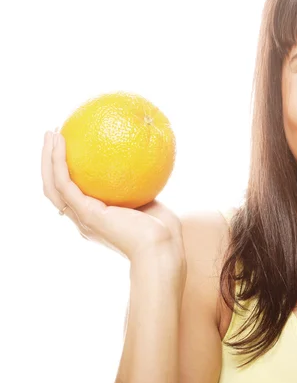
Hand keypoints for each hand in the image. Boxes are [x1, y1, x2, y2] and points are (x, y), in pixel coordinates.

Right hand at [41, 130, 183, 264]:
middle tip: (54, 136)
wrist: (162, 249)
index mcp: (96, 218)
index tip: (70, 148)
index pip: (72, 194)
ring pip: (53, 185)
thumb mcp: (149, 201)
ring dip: (47, 158)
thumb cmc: (163, 230)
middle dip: (50, 162)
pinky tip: (60, 142)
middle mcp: (83, 219)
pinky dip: (58, 161)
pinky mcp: (86, 213)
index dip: (66, 173)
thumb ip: (141, 185)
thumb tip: (145, 161)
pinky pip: (65, 183)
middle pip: (56, 189)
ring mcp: (82, 218)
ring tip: (50, 133)